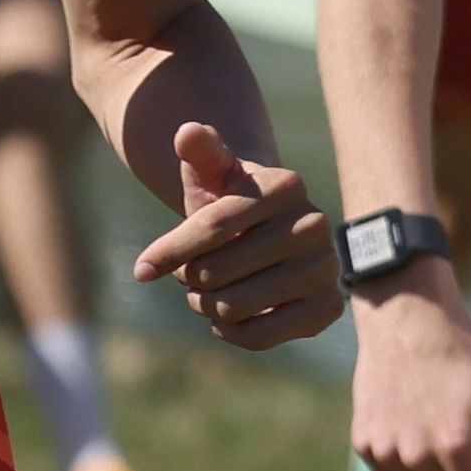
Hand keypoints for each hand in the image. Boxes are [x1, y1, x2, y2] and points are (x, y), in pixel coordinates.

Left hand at [127, 121, 342, 348]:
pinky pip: (259, 337)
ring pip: (232, 307)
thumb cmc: (229, 201)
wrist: (269, 232)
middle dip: (190, 278)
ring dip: (205, 305)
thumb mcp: (212, 173)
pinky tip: (228, 317)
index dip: (170, 251)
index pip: (212, 226)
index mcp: (285, 185)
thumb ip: (200, 152)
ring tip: (209, 290)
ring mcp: (327, 268)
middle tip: (194, 272)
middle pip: (215, 272)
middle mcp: (315, 224)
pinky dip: (230, 332)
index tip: (141, 270)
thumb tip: (188, 132)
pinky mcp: (330, 308)